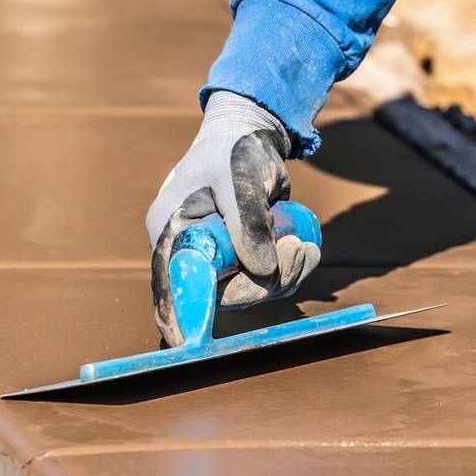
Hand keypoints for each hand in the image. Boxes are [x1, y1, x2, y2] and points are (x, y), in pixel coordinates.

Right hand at [145, 91, 320, 345]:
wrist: (254, 134)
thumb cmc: (236, 151)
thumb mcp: (240, 181)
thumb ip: (247, 223)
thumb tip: (260, 270)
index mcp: (170, 229)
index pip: (168, 279)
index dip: (176, 313)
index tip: (187, 341)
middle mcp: (191, 249)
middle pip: (219, 291)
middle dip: (261, 283)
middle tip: (295, 253)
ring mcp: (220, 255)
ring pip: (250, 287)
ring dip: (284, 275)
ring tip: (305, 245)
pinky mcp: (246, 255)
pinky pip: (268, 278)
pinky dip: (291, 269)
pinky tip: (307, 248)